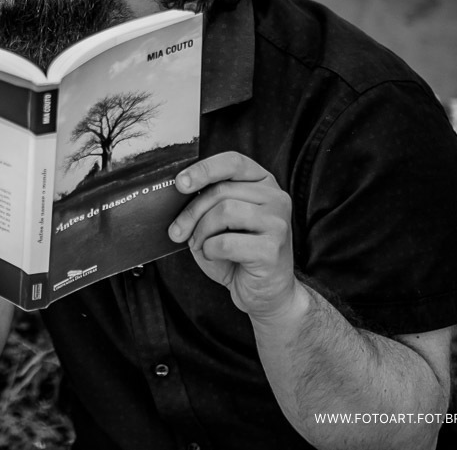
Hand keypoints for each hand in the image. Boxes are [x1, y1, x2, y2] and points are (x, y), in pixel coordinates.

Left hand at [168, 152, 299, 323]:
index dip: (203, 169)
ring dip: (201, 232)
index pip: (233, 162)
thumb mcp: (219, 220)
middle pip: (221, 190)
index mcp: (263, 184)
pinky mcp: (273, 249)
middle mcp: (276, 198)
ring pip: (223, 212)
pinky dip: (210, 251)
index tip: (179, 183)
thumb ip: (207, 201)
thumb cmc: (238, 254)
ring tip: (201, 245)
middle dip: (191, 212)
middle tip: (178, 231)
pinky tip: (216, 257)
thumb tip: (179, 189)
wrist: (264, 293)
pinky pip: (225, 242)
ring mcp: (278, 223)